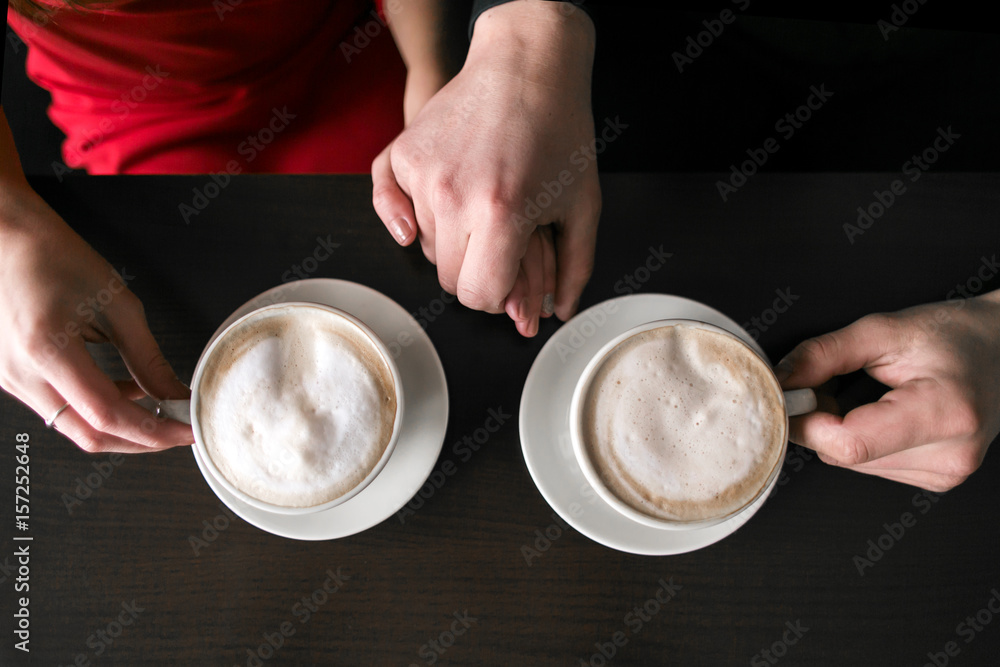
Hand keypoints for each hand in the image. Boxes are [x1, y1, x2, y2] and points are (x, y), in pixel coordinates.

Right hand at [0, 186, 192, 452]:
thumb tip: (174, 394)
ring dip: (121, 424)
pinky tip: (127, 390)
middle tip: (177, 429)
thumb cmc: (56, 258)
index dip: (153, 430)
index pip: (108, 415)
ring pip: (74, 427)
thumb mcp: (117, 305)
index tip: (186, 429)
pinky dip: (97, 409)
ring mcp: (10, 380)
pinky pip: (60, 409)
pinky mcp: (12, 379)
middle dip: (140, 440)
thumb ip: (147, 358)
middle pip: (88, 435)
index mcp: (47, 351)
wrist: (6, 239)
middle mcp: (20, 375)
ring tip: (159, 406)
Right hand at [372, 0, 599, 332]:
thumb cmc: (560, 131)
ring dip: (452, 240)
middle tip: (500, 246)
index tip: (510, 278)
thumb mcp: (582, 204)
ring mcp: (423, 174)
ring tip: (482, 208)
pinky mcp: (403, 155)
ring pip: (426, 247)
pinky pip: (395, 212)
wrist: (527, 65)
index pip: (479, 296)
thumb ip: (573, 267)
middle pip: (449, 279)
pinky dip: (406, 220)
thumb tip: (558, 313)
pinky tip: (419, 221)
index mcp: (503, 214)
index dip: (499, 296)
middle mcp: (455, 197)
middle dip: (476, 272)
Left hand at [776, 291, 999, 490]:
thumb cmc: (956, 335)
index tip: (790, 395)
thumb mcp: (885, 330)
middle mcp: (950, 455)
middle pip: (844, 454)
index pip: (849, 442)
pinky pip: (869, 464)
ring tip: (867, 391)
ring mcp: (946, 473)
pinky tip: (880, 410)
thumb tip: (780, 380)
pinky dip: (859, 438)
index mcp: (944, 413)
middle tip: (833, 379)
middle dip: (821, 418)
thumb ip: (824, 355)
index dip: (805, 421)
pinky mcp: (938, 479)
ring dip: (839, 429)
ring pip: (850, 462)